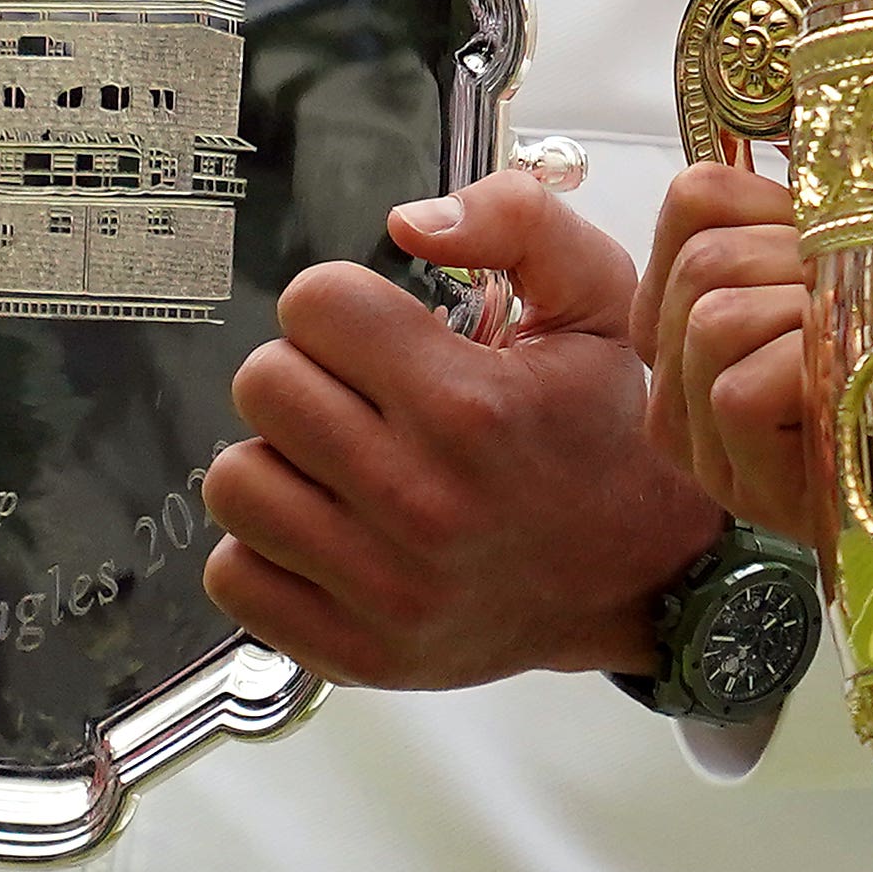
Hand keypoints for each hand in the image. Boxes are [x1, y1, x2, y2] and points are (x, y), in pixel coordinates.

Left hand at [206, 167, 725, 685]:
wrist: (638, 577)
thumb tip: (407, 222)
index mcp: (470, 404)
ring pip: (236, 481)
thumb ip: (517, 221)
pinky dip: (265, 549)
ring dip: (278, 460)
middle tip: (354, 395)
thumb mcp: (596, 303)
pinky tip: (326, 530)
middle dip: (303, 372)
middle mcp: (422, 499)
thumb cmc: (603, 434)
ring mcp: (384, 586)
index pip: (315, 305)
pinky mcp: (357, 650)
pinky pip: (234, 577)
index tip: (374, 332)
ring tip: (336, 464)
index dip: (340, 305)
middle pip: (262, 384)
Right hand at [633, 160, 828, 552]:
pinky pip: (742, 389)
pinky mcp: (735, 480)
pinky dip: (807, 377)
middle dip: (799, 265)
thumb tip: (830, 124)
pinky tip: (848, 394)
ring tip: (855, 352)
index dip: (772, 201)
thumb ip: (811, 220)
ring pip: (715, 315)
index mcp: (689, 305)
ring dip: (806, 321)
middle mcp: (671, 370)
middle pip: (707, 257)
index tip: (826, 246)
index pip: (694, 198)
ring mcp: (695, 435)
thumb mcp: (844, 279)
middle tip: (857, 306)